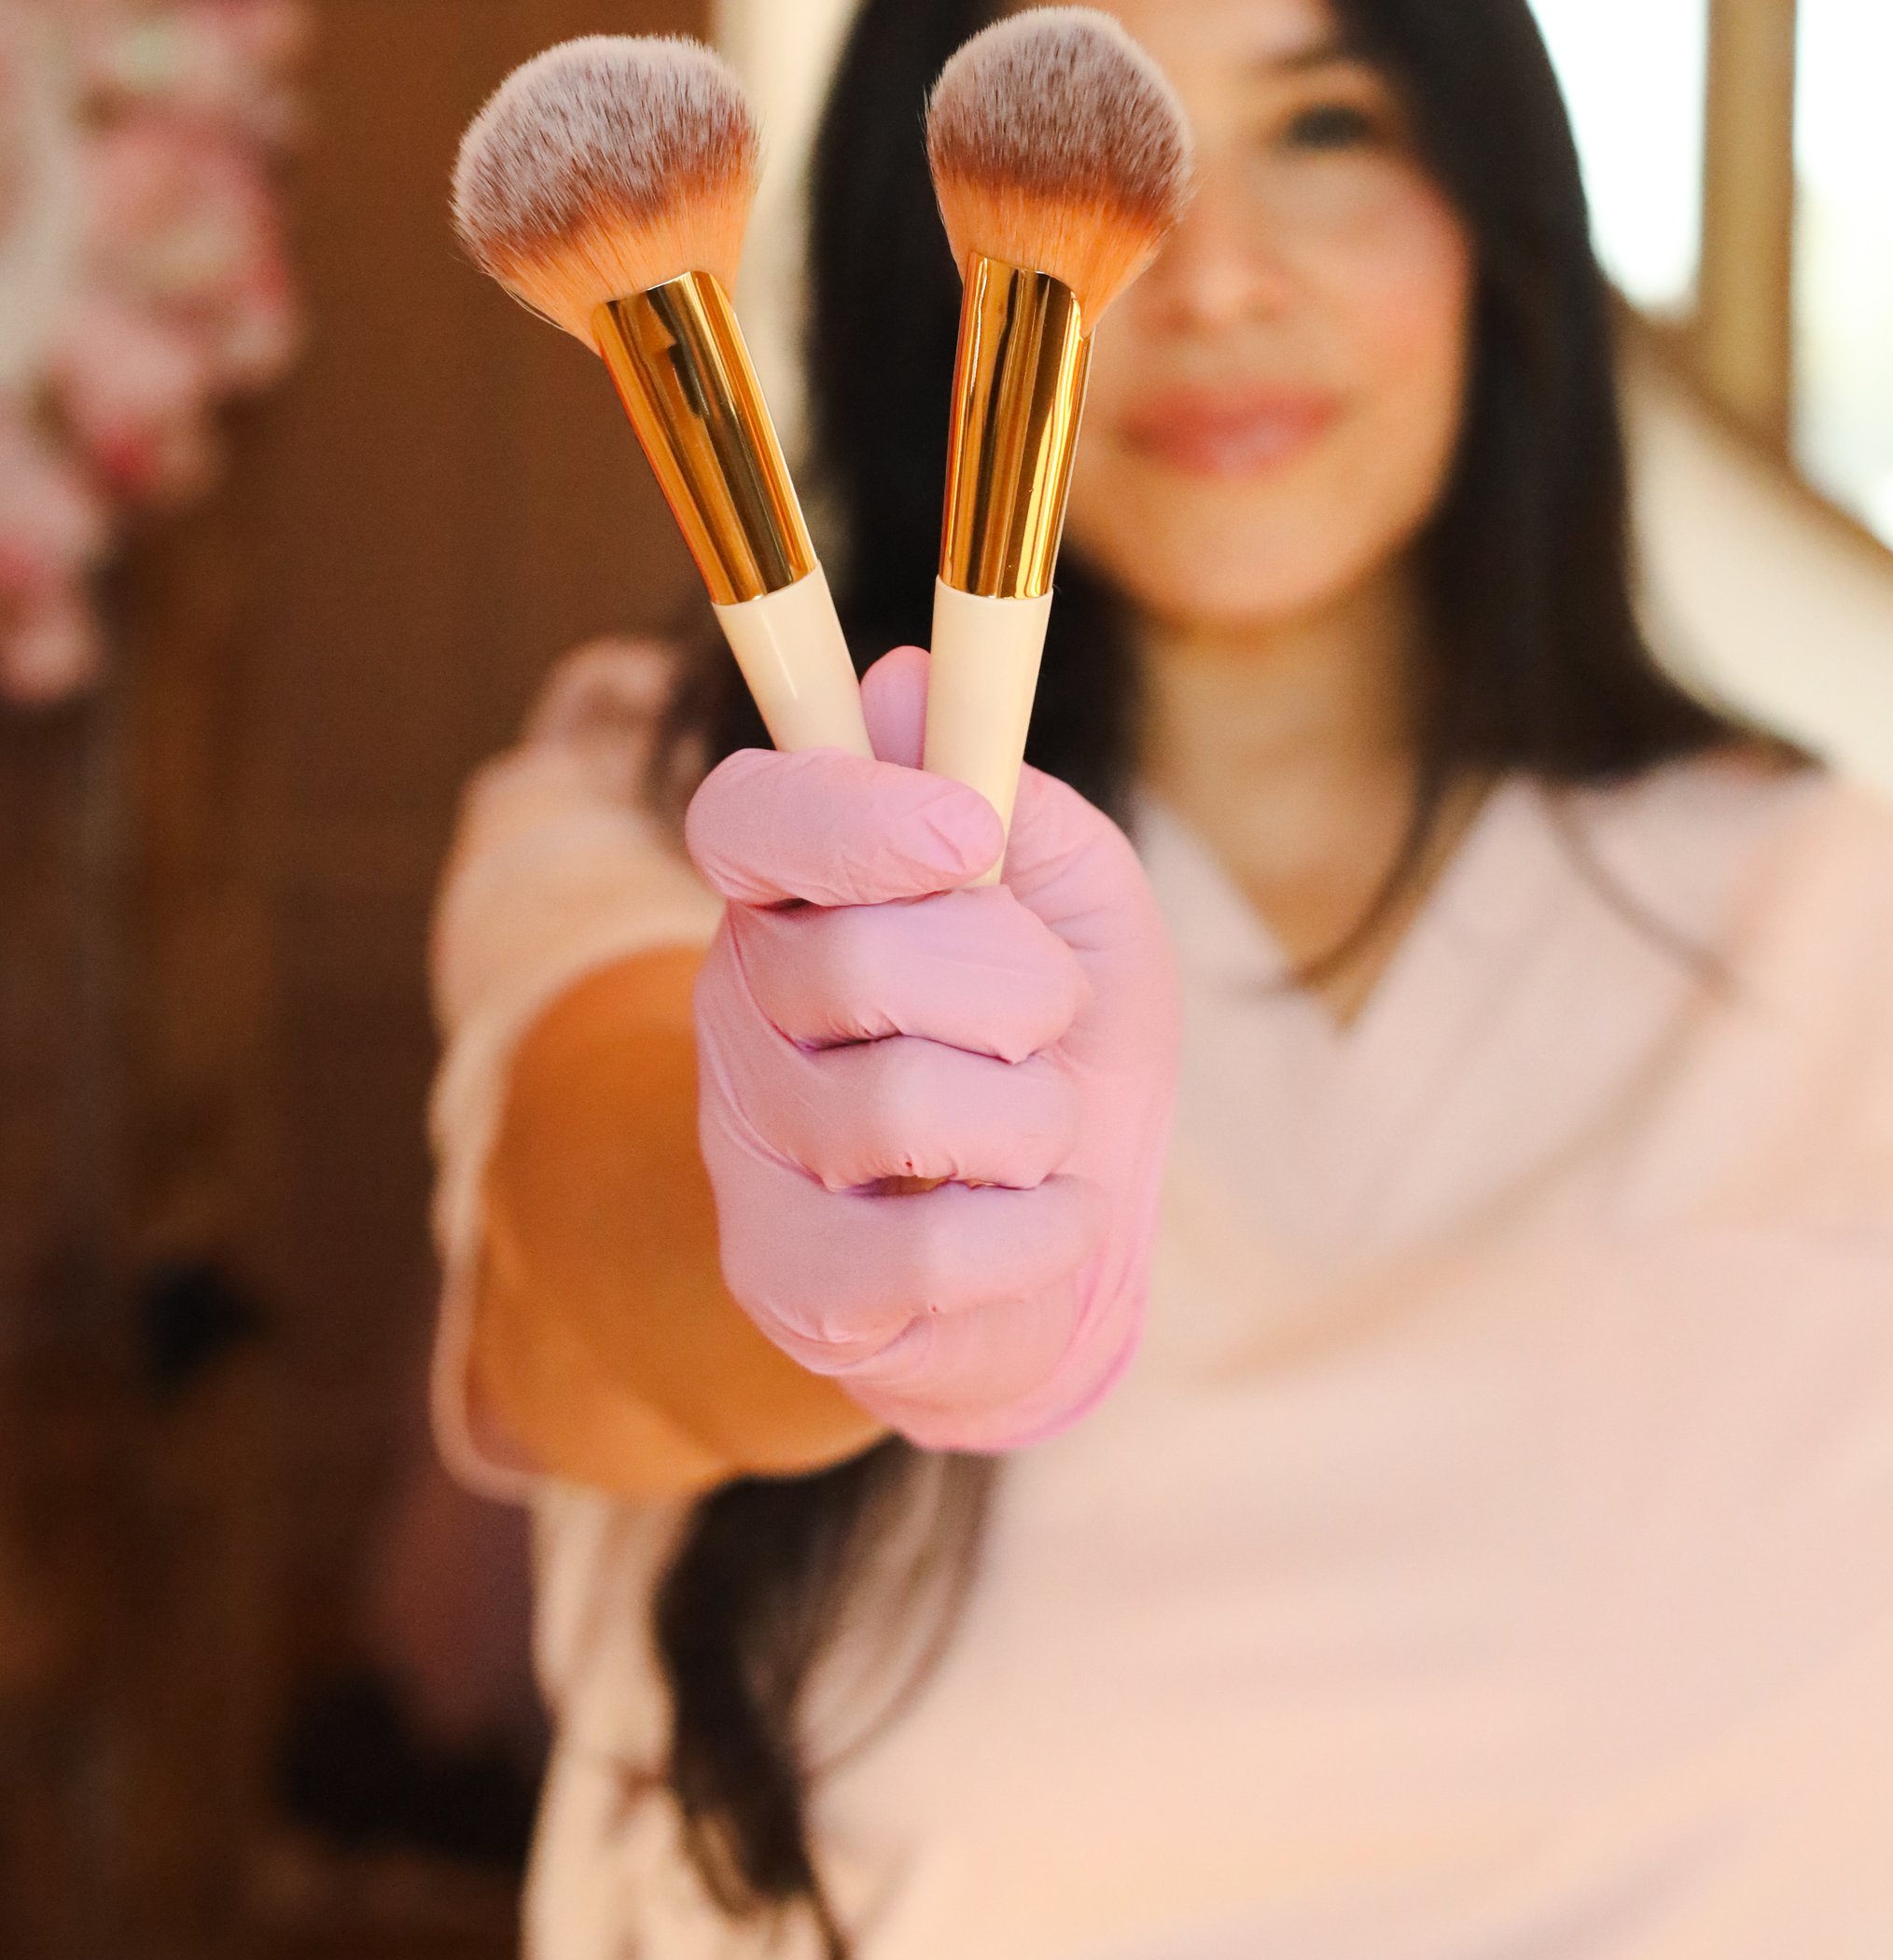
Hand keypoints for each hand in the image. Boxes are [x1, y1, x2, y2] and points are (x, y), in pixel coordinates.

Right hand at [684, 647, 1178, 1453]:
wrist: (1073, 1249)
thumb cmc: (1064, 1053)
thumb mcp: (1082, 909)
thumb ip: (1014, 800)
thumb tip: (903, 677)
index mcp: (799, 894)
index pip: (747, 815)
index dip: (850, 814)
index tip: (968, 835)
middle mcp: (743, 1009)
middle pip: (856, 955)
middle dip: (1013, 985)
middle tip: (1045, 1021)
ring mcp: (751, 1152)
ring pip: (901, 1105)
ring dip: (1033, 1118)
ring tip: (1034, 1134)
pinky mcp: (787, 1283)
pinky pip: (930, 1244)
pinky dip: (1036, 1228)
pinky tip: (1035, 1219)